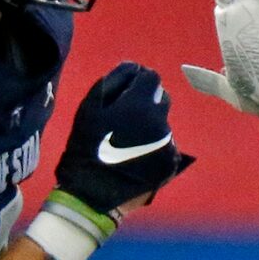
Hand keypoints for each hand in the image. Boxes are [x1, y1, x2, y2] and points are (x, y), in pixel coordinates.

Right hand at [53, 62, 193, 224]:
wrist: (94, 192)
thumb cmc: (87, 146)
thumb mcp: (91, 107)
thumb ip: (114, 81)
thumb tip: (134, 67)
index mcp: (140, 104)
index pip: (152, 78)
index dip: (139, 83)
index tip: (127, 94)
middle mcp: (160, 121)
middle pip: (162, 99)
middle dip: (147, 103)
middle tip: (126, 120)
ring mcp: (168, 143)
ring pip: (162, 123)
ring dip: (150, 126)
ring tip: (128, 143)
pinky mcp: (171, 163)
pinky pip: (166, 145)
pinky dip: (154, 147)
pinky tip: (137, 158)